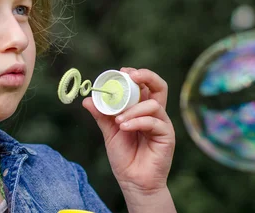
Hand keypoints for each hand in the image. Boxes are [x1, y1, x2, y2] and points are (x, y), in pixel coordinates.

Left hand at [82, 67, 175, 195]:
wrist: (133, 182)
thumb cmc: (124, 158)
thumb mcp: (109, 132)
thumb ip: (102, 115)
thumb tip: (88, 99)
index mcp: (143, 110)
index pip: (145, 86)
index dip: (136, 75)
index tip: (122, 72)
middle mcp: (155, 114)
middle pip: (159, 86)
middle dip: (146, 76)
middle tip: (131, 76)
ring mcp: (162, 124)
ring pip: (153, 104)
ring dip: (133, 109)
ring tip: (118, 121)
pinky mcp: (167, 136)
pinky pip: (155, 122)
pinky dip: (137, 122)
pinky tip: (124, 128)